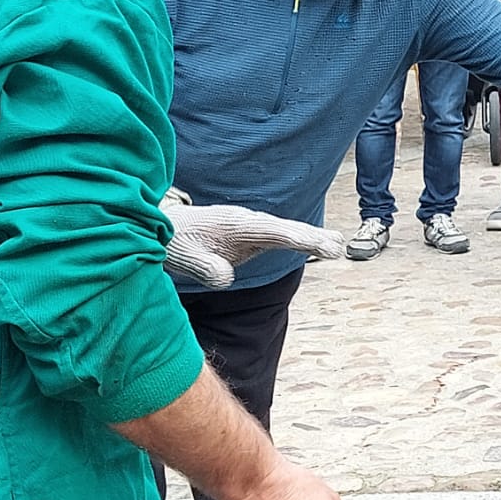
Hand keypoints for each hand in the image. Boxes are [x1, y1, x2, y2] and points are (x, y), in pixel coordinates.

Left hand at [162, 194, 345, 288]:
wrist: (162, 225)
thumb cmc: (174, 242)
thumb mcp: (184, 257)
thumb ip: (206, 268)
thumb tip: (227, 279)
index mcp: (234, 225)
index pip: (274, 232)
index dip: (301, 240)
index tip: (324, 247)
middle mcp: (247, 221)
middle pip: (286, 228)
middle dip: (313, 236)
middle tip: (338, 246)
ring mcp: (249, 225)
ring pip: (285, 229)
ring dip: (310, 236)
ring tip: (337, 244)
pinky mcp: (249, 232)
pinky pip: (279, 234)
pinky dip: (299, 237)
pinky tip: (316, 242)